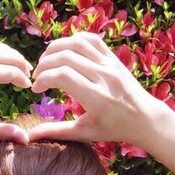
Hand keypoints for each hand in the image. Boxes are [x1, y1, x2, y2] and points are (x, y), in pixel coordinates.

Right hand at [28, 32, 163, 148]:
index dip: (43, 79)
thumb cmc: (113, 128)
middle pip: (65, 57)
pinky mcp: (113, 57)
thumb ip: (57, 131)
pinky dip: (72, 40)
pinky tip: (64, 52)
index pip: (63, 76)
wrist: (144, 117)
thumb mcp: (84, 133)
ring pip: (76, 43)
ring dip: (55, 49)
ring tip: (46, 63)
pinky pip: (90, 39)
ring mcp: (110, 64)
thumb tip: (30, 136)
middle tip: (38, 77)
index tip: (36, 90)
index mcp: (97, 97)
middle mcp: (104, 77)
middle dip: (44, 64)